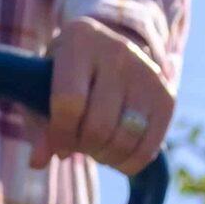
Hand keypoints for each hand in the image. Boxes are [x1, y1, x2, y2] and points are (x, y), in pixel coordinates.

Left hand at [31, 17, 171, 173]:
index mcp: (79, 40)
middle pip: (99, 126)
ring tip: (96, 148)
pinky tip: (115, 155)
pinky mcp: (166, 97)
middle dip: (84, 147)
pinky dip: (128, 164)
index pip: (70, 102)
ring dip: (105, 157)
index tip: (59, 144)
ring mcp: (146, 73)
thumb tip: (38, 162)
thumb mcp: (42, 90)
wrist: (107, 54)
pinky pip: (148, 149)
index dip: (61, 134)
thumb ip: (38, 124)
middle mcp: (117, 50)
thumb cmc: (65, 76)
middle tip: (79, 144)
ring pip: (125, 140)